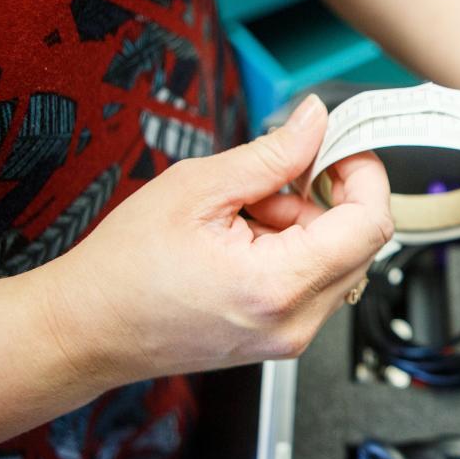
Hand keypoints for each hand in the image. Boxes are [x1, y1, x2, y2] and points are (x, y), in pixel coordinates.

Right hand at [44, 94, 392, 384]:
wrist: (89, 329)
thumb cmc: (126, 268)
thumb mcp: (197, 188)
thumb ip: (271, 155)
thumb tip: (317, 121)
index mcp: (279, 286)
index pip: (370, 224)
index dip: (364, 175)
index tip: (341, 147)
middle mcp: (296, 322)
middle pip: (360, 243)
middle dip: (325, 199)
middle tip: (270, 182)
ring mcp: (292, 336)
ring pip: (339, 261)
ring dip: (305, 226)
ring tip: (242, 218)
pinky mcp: (284, 337)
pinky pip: (316, 282)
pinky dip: (293, 251)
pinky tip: (243, 243)